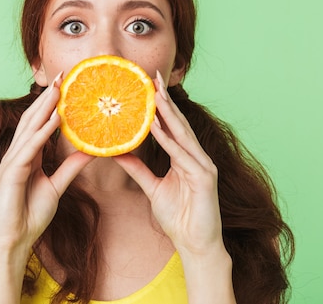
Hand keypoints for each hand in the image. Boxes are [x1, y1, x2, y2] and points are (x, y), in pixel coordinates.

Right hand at [0, 73, 92, 253]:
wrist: (14, 240)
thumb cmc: (29, 215)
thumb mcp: (57, 187)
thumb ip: (71, 168)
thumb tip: (91, 152)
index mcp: (27, 155)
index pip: (39, 123)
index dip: (51, 104)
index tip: (66, 86)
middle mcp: (18, 153)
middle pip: (33, 118)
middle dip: (48, 96)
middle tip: (63, 75)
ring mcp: (13, 161)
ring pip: (30, 127)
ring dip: (45, 107)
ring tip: (60, 89)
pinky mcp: (12, 172)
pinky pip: (30, 147)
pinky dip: (43, 132)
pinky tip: (55, 119)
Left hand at [113, 72, 225, 257]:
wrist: (196, 245)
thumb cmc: (179, 218)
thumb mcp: (153, 188)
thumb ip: (138, 170)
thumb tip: (117, 153)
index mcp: (186, 158)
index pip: (171, 127)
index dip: (160, 107)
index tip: (147, 87)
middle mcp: (197, 157)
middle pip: (178, 124)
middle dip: (165, 100)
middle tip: (152, 78)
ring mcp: (203, 166)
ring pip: (182, 134)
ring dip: (167, 113)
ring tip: (154, 93)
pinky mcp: (205, 177)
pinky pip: (181, 155)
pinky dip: (167, 139)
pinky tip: (155, 126)